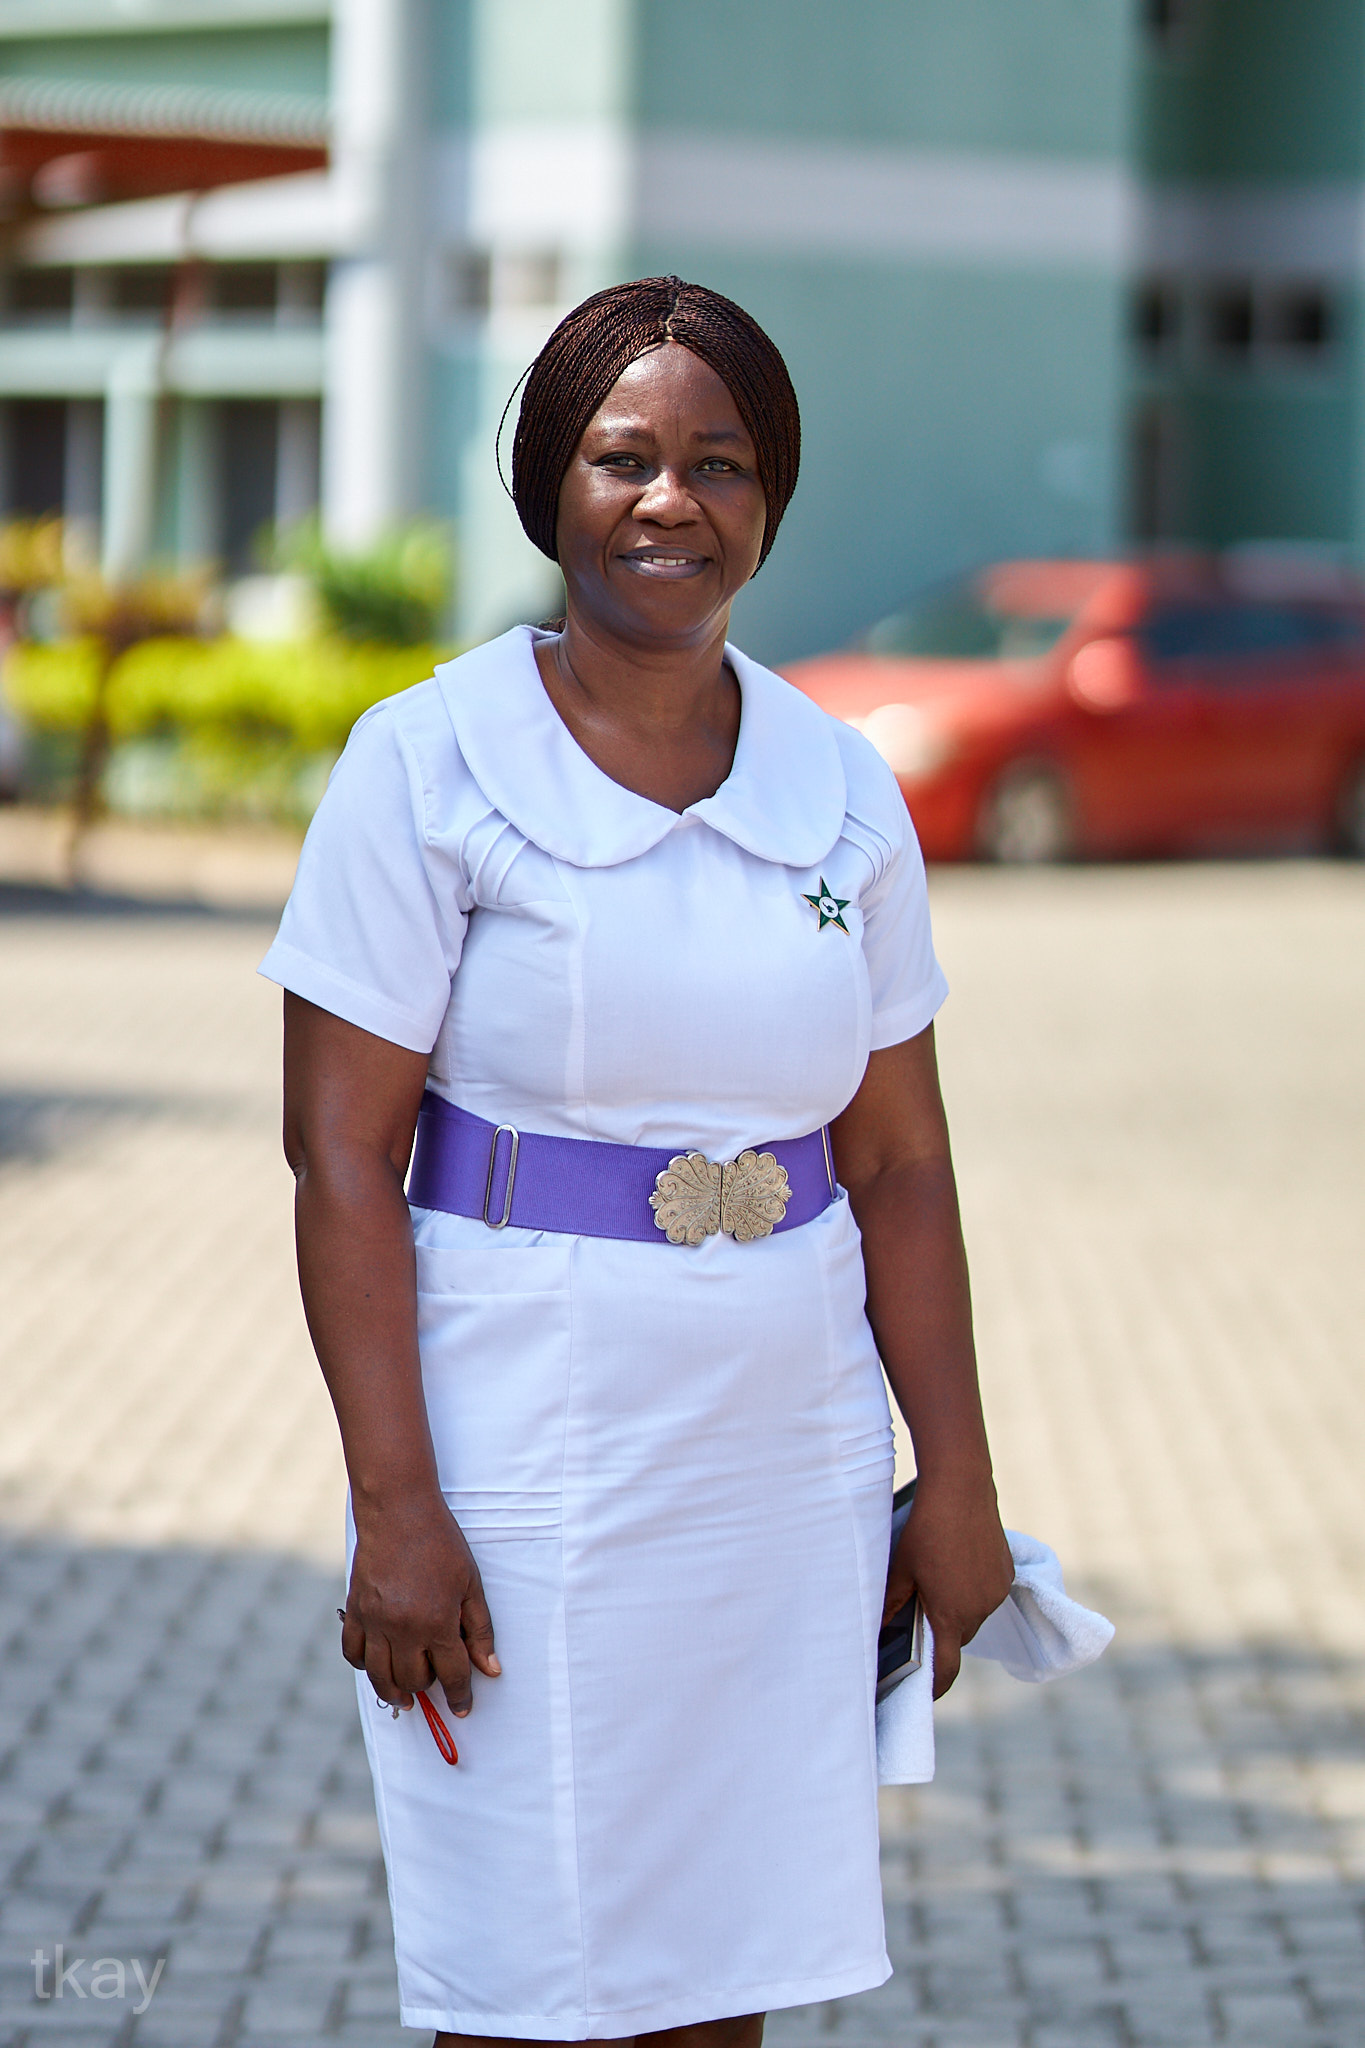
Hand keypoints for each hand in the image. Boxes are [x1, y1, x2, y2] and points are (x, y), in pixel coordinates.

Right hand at [340, 1493, 499, 1716]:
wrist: (398, 1510)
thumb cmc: (440, 1543)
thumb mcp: (470, 1583)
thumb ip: (480, 1630)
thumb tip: (490, 1669)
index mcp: (436, 1621)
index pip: (451, 1674)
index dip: (460, 1696)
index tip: (463, 1708)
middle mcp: (402, 1628)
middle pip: (413, 1680)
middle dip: (428, 1688)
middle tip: (436, 1682)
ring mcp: (374, 1621)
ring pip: (379, 1676)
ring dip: (394, 1690)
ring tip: (405, 1695)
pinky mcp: (355, 1610)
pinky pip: (352, 1652)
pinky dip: (364, 1665)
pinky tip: (377, 1666)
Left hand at [884, 1474, 1012, 1699]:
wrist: (961, 1488)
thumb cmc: (925, 1530)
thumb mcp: (901, 1569)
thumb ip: (892, 1605)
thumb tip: (880, 1631)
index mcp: (952, 1615)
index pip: (946, 1667)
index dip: (935, 1685)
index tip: (925, 1692)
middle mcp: (980, 1609)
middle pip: (960, 1636)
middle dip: (942, 1633)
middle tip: (921, 1617)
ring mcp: (997, 1591)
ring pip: (974, 1614)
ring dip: (958, 1609)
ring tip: (938, 1584)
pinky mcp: (1006, 1572)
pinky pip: (988, 1593)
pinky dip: (973, 1589)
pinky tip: (957, 1566)